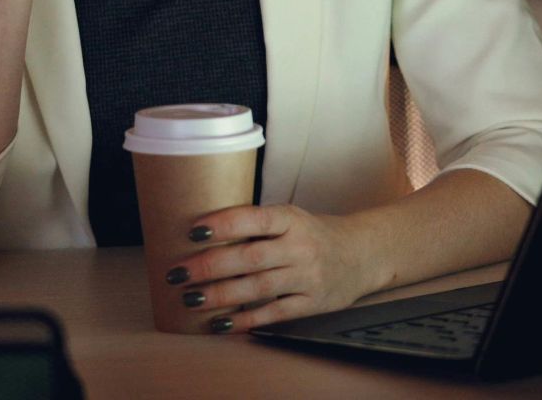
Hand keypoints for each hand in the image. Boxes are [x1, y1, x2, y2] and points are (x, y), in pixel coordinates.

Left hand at [168, 204, 382, 333]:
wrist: (363, 253)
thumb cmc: (314, 233)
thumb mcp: (291, 218)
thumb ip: (256, 225)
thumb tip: (202, 235)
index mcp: (292, 219)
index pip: (254, 220)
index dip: (223, 225)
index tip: (192, 232)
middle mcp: (301, 246)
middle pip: (251, 257)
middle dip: (210, 266)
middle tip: (178, 273)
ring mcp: (308, 276)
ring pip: (259, 287)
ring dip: (222, 295)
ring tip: (191, 298)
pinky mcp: (312, 302)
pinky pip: (274, 313)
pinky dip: (246, 320)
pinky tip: (221, 323)